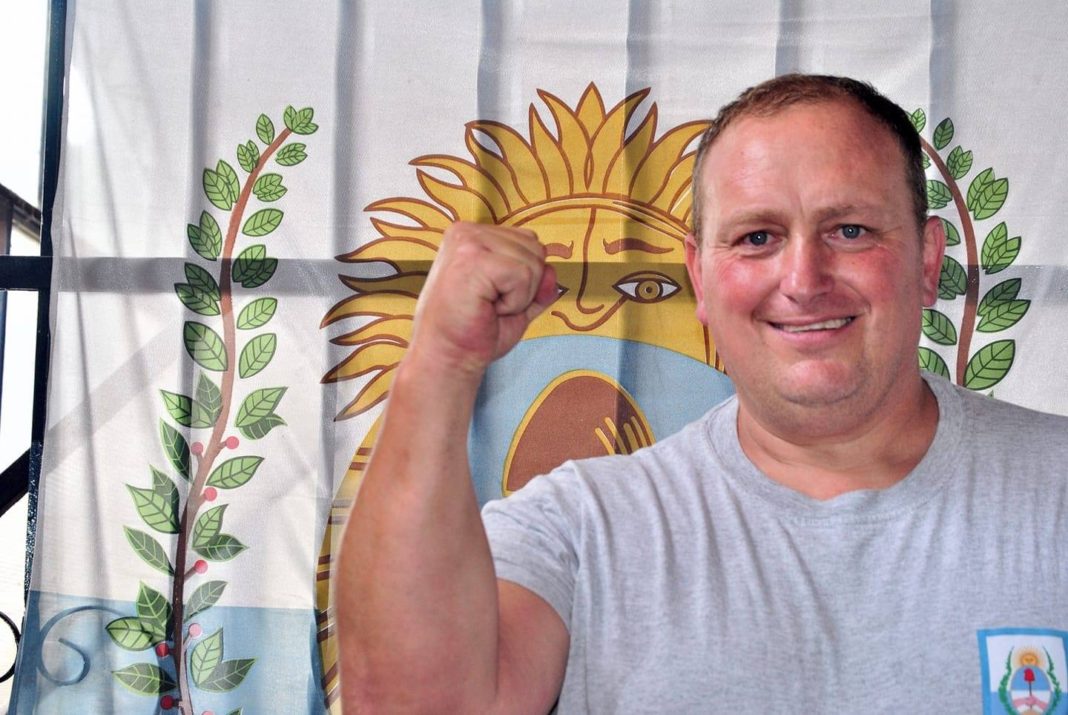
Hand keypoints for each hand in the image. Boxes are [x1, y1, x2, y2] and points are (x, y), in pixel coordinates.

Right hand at [408, 221, 557, 377]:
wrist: (446, 358)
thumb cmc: (474, 333)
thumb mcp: (516, 304)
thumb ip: (537, 285)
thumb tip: (552, 272)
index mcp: (473, 235)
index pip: (529, 242)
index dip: (524, 279)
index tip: (492, 298)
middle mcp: (467, 231)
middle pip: (536, 249)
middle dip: (525, 287)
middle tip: (490, 305)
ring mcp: (468, 242)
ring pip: (532, 263)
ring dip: (518, 297)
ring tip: (487, 307)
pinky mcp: (472, 258)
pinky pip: (523, 275)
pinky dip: (514, 301)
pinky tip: (487, 308)